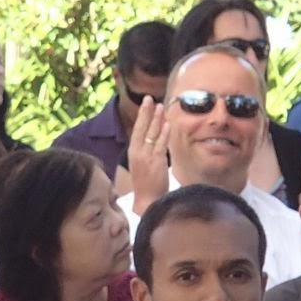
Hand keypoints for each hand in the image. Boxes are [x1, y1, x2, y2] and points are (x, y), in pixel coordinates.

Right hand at [128, 96, 169, 214]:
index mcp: (133, 153)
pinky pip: (161, 145)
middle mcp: (137, 153)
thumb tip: (154, 139)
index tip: (146, 104)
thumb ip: (146, 152)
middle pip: (142, 128)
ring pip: (152, 134)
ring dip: (157, 119)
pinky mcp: (156, 162)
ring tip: (161, 107)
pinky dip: (164, 134)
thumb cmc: (147, 185)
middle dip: (146, 112)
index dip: (142, 116)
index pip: (137, 130)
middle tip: (150, 98)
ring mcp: (146, 157)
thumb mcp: (143, 165)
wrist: (148, 202)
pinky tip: (167, 124)